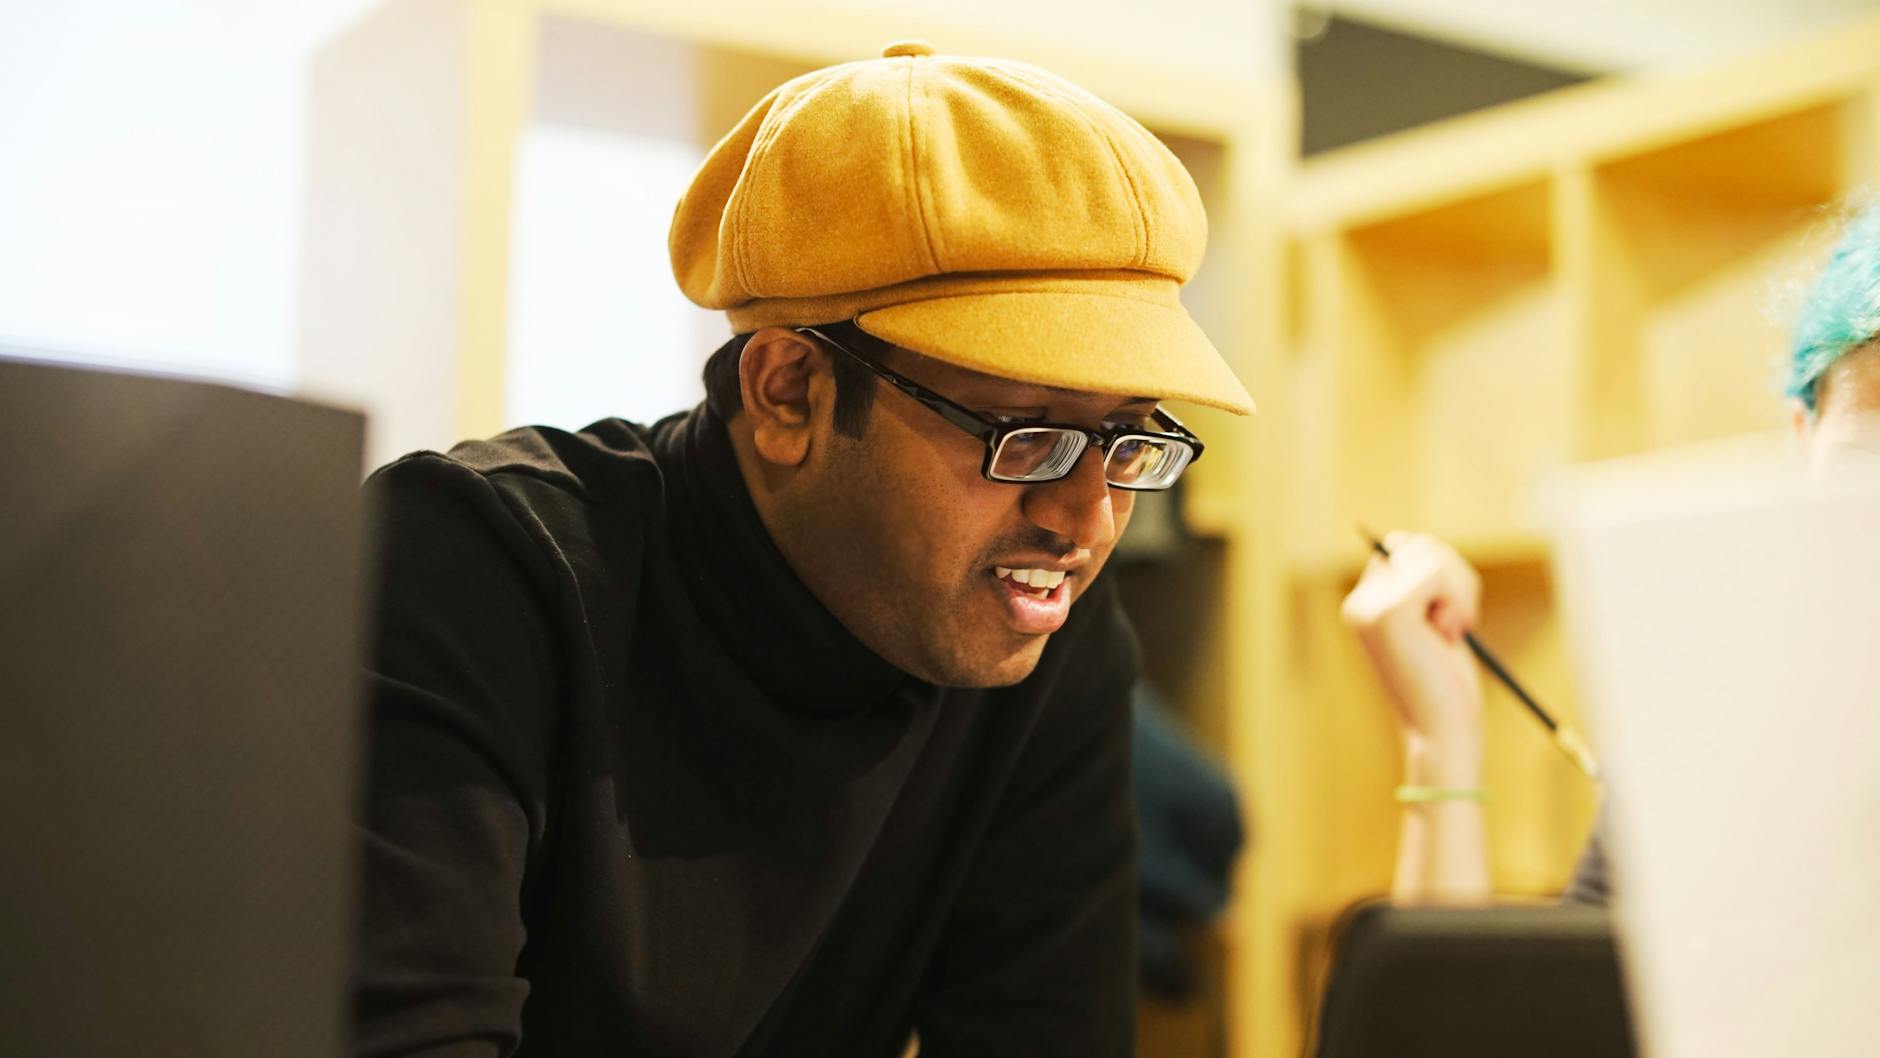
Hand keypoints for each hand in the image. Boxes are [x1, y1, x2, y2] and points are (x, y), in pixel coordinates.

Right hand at [1341, 532, 1483, 780]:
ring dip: (1459, 589)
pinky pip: (1436, 573)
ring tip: (1452, 632)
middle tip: (1457, 624)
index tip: (1449, 616)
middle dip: (1452, 575)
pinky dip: (1458, 599)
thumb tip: (1412, 543)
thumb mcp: (1430, 627)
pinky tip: (1449, 635)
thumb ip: (1420, 588)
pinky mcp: (1390, 612)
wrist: (1441, 733)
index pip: (1401, 549)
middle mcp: (1358, 604)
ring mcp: (1370, 607)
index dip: (1439, 572)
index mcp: (1362, 607)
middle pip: (1415, 544)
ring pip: (1428, 554)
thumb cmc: (1445, 688)